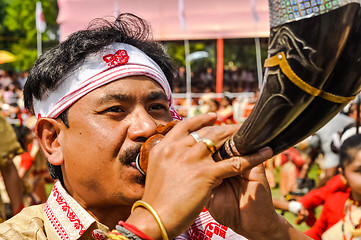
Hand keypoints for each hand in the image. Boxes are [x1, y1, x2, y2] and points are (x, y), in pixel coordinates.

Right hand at [128, 113, 270, 237]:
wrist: (154, 218)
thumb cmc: (155, 199)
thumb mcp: (156, 171)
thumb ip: (168, 158)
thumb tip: (179, 152)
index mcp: (164, 147)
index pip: (185, 126)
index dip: (200, 120)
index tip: (211, 117)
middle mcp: (177, 148)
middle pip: (205, 131)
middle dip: (223, 127)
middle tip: (236, 127)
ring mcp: (191, 159)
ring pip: (220, 141)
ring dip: (236, 137)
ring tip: (248, 135)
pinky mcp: (205, 173)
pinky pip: (234, 162)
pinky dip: (252, 157)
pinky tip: (264, 152)